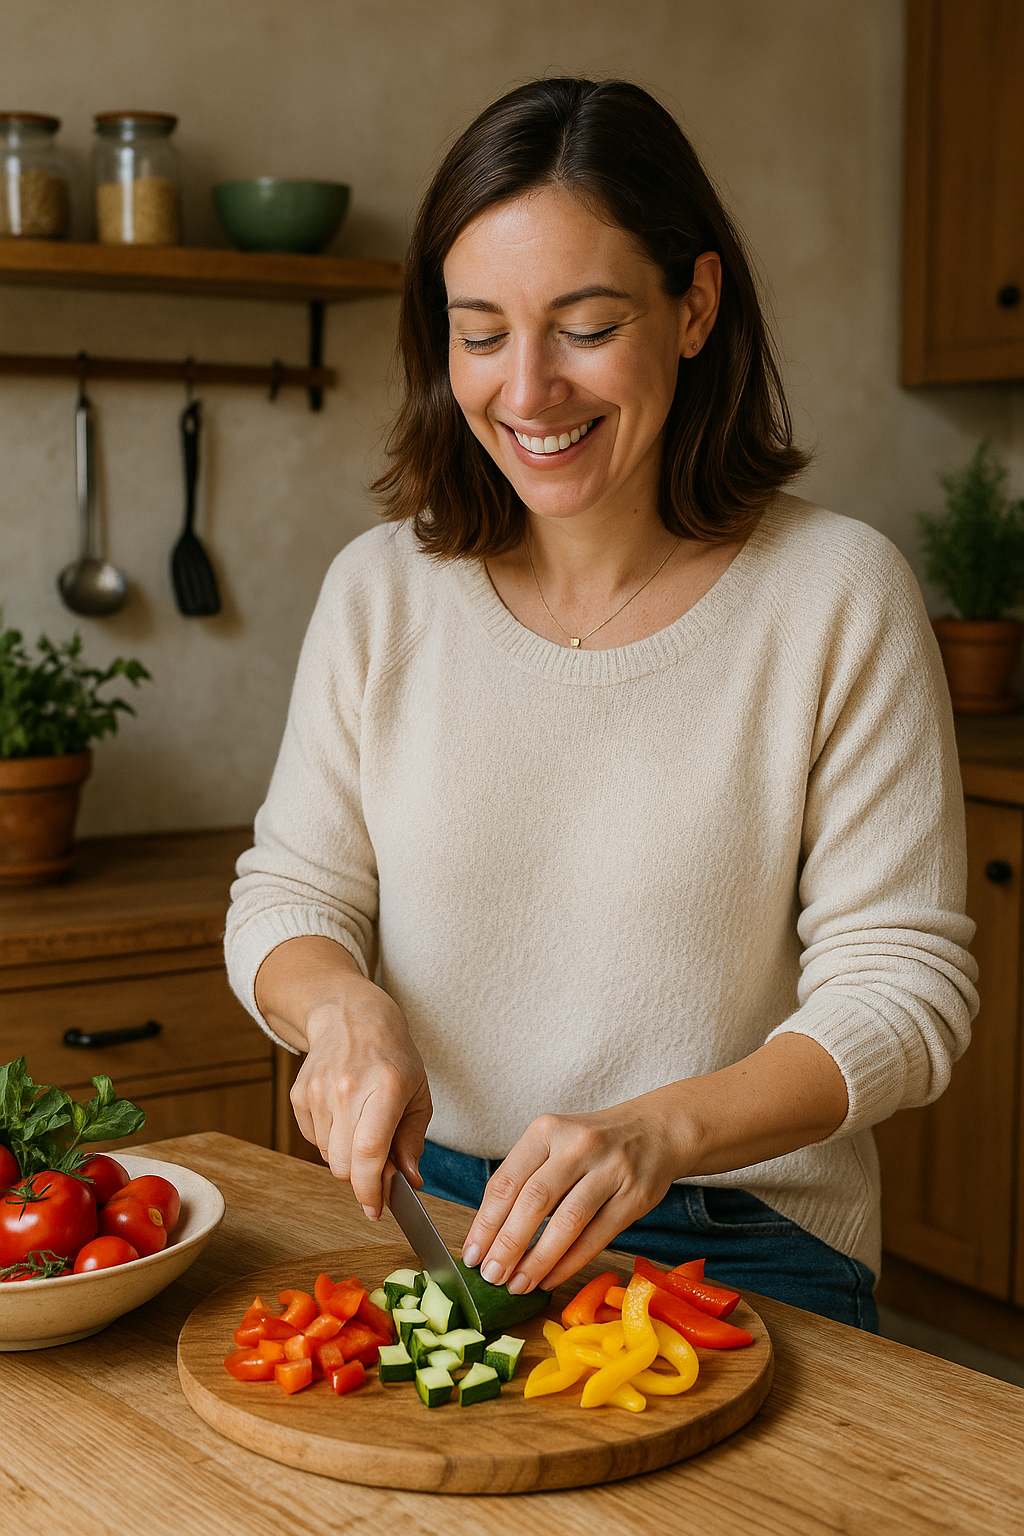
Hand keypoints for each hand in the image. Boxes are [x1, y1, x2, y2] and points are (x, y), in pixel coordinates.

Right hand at [289, 974, 432, 1219]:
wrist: (351, 1018)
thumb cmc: (392, 1057)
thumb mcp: (418, 1094)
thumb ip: (413, 1141)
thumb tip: (410, 1181)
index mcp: (385, 1086)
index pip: (370, 1150)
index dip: (371, 1188)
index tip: (376, 1209)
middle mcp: (347, 1088)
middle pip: (344, 1164)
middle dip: (362, 1178)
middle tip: (380, 1166)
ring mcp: (318, 1091)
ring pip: (328, 1157)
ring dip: (347, 1157)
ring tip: (362, 1127)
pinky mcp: (299, 1096)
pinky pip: (313, 1141)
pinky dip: (329, 1142)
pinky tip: (344, 1117)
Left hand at [460, 1090, 687, 1294]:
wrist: (656, 1131)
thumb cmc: (592, 1145)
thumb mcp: (555, 1144)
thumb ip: (525, 1179)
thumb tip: (488, 1236)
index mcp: (547, 1130)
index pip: (507, 1181)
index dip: (485, 1222)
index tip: (471, 1254)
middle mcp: (578, 1145)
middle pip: (534, 1201)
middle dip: (507, 1245)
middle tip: (491, 1276)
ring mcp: (610, 1170)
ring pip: (567, 1222)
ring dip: (538, 1260)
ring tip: (518, 1286)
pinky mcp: (634, 1197)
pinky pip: (596, 1237)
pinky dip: (569, 1263)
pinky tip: (550, 1279)